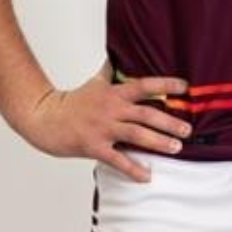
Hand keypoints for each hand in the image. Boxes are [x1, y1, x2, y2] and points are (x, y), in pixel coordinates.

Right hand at [15, 67, 191, 181]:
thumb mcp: (93, 83)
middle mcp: (111, 110)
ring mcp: (103, 129)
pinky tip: (147, 176)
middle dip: (169, 122)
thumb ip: (109, 72)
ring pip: (136, 135)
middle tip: (188, 130)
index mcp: (114, 93)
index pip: (145, 86)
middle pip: (146, 114)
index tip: (185, 87)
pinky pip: (117, 159)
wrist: (43, 118)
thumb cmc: (71, 102)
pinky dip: (133, 169)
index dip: (166, 85)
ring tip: (176, 148)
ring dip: (158, 142)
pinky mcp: (94, 146)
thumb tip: (116, 55)